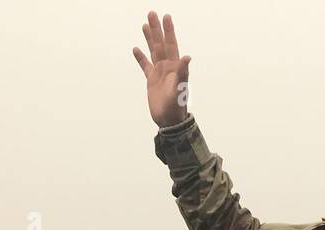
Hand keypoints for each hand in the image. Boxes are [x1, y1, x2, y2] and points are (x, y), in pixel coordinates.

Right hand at [132, 11, 190, 127]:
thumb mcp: (179, 88)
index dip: (169, 31)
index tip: (166, 17)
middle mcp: (168, 67)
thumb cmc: (176, 106)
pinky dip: (141, 58)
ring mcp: (159, 73)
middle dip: (157, 29)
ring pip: (153, 51)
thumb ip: (183, 72)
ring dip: (149, 39)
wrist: (169, 120)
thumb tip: (188, 57)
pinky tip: (136, 49)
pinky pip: (145, 66)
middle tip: (152, 13)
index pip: (171, 44)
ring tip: (145, 25)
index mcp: (175, 67)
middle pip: (161, 44)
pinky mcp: (152, 80)